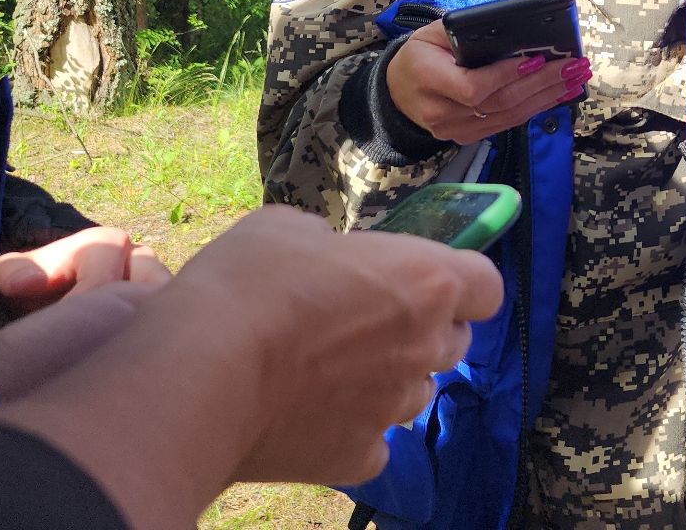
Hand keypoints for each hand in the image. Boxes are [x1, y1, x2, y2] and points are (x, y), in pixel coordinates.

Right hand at [0, 205, 504, 526]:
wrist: (199, 377)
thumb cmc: (246, 285)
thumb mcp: (286, 228)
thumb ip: (328, 242)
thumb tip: (328, 255)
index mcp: (424, 281)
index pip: (486, 285)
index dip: (460, 282)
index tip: (424, 280)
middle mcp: (423, 347)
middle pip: (453, 341)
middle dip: (422, 330)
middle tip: (365, 322)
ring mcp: (393, 408)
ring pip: (414, 394)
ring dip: (389, 380)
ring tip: (329, 372)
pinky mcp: (357, 458)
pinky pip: (373, 444)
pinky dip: (351, 431)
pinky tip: (309, 415)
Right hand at [385, 20, 588, 145]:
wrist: (396, 93)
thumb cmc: (419, 55)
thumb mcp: (431, 33)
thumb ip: (466, 31)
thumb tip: (512, 27)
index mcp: (427, 78)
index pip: (473, 87)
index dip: (507, 76)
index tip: (537, 60)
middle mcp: (440, 111)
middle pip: (500, 103)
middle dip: (542, 84)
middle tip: (574, 67)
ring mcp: (455, 130)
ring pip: (508, 117)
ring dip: (547, 98)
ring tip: (575, 80)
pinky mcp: (467, 138)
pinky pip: (507, 125)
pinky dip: (535, 109)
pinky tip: (557, 95)